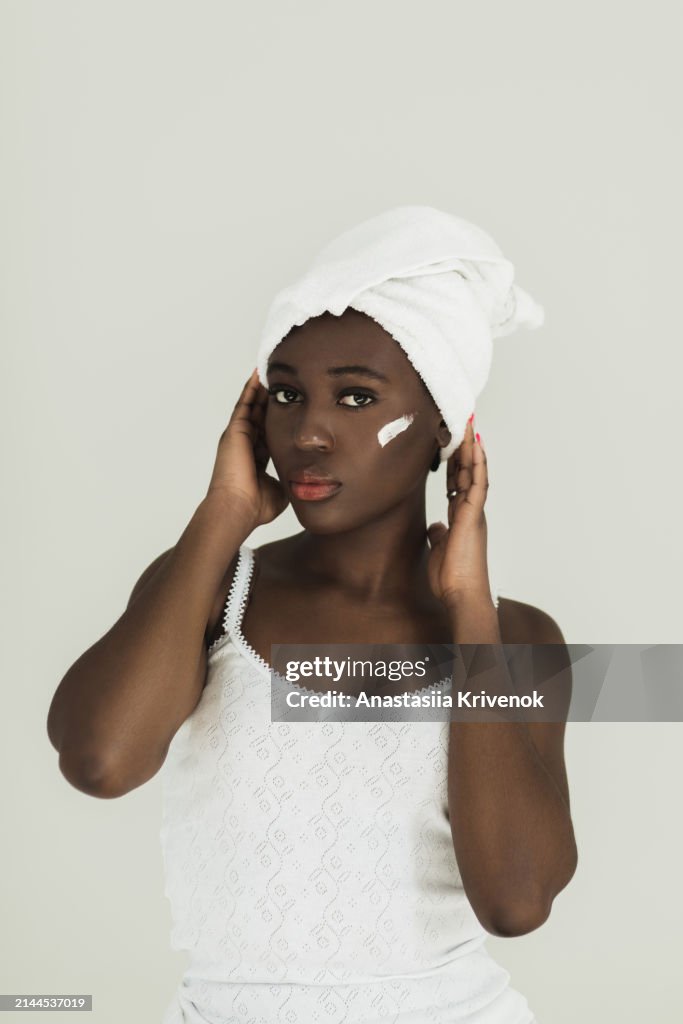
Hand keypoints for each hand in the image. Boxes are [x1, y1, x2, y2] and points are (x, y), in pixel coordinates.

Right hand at [205, 368, 289, 527]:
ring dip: (259, 389)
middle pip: (259, 416)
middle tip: (280, 381)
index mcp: (256, 459)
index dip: (278, 420)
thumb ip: (288, 478)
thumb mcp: (280, 489)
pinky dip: (250, 388)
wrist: (238, 508)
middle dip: (268, 400)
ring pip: (251, 406)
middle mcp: (245, 445)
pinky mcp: (234, 431)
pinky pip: (244, 404)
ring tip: (269, 370)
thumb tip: (300, 476)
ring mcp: (238, 437)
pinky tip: (258, 374)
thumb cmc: (256, 506)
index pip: (268, 434)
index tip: (290, 408)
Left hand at [426, 417, 492, 608]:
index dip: (455, 463)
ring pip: (474, 472)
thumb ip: (439, 535)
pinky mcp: (474, 515)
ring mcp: (474, 511)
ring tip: (469, 424)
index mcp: (462, 517)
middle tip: (463, 423)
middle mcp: (470, 510)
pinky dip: (477, 463)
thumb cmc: (452, 578)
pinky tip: (475, 445)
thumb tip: (436, 526)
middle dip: (464, 448)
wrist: (462, 593)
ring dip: (472, 448)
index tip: (452, 445)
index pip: (457, 483)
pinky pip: (477, 483)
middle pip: (467, 472)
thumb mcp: (438, 550)